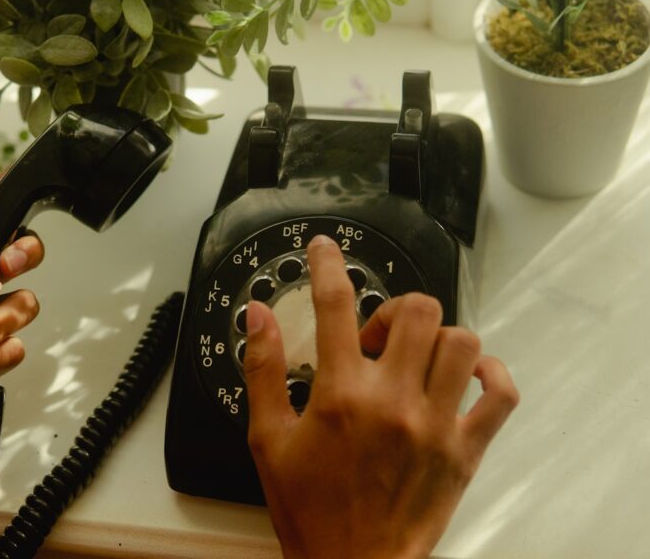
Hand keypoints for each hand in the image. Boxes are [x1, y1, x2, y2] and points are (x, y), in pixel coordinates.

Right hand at [243, 235, 518, 558]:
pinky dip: (491, 372)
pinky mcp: (465, 450)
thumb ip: (264, 369)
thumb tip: (258, 316)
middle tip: (373, 337)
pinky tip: (467, 373)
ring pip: (461, 341)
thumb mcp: (268, 438)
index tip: (325, 249)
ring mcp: (436, 425)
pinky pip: (501, 394)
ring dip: (436, 336)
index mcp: (341, 396)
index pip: (334, 304)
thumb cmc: (310, 510)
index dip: (328, 264)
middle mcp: (393, 402)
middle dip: (393, 310)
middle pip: (416, 311)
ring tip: (413, 358)